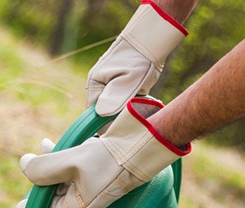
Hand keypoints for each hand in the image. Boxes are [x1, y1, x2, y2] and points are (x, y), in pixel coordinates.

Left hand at [19, 98, 188, 207]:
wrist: (143, 144)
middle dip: (41, 176)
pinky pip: (77, 165)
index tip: (20, 207)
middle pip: (55, 191)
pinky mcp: (100, 168)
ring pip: (65, 175)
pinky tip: (62, 143)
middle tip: (30, 161)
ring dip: (53, 161)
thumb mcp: (70, 162)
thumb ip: (43, 167)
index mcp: (79, 206)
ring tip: (44, 144)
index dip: (33, 204)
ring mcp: (93, 183)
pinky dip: (66, 155)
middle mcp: (85, 198)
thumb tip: (24, 164)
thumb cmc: (110, 159)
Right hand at [86, 1, 186, 116]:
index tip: (122, 128)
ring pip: (116, 110)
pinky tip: (144, 98)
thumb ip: (114, 98)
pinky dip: (133, 104)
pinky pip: (124, 103)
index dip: (106, 125)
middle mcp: (99, 87)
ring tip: (143, 103)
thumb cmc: (138, 59)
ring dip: (128, 111)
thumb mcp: (127, 81)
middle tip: (136, 113)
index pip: (94, 115)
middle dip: (119, 118)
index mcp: (94, 85)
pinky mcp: (120, 87)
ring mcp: (109, 86)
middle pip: (105, 114)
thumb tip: (100, 115)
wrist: (150, 42)